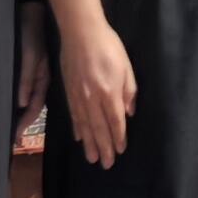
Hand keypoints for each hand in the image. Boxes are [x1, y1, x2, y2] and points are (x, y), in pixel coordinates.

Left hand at [14, 0, 52, 128]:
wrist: (30, 13)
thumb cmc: (29, 34)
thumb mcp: (28, 56)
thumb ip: (26, 79)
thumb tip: (22, 104)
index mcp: (42, 79)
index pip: (34, 108)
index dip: (24, 123)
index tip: (16, 139)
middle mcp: (39, 81)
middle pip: (32, 108)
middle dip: (23, 123)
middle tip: (13, 140)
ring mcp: (35, 76)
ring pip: (30, 101)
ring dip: (22, 115)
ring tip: (13, 129)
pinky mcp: (29, 69)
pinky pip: (27, 91)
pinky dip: (21, 102)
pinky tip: (16, 108)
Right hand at [58, 14, 138, 169]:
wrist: (81, 33)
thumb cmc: (108, 47)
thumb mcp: (127, 67)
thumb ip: (129, 91)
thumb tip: (129, 113)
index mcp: (110, 92)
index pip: (115, 121)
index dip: (118, 138)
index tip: (120, 151)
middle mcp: (93, 98)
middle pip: (99, 128)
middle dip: (104, 148)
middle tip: (105, 165)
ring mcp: (79, 96)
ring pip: (85, 125)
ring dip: (89, 144)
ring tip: (92, 159)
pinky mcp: (69, 91)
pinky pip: (74, 115)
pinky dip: (77, 128)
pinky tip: (79, 138)